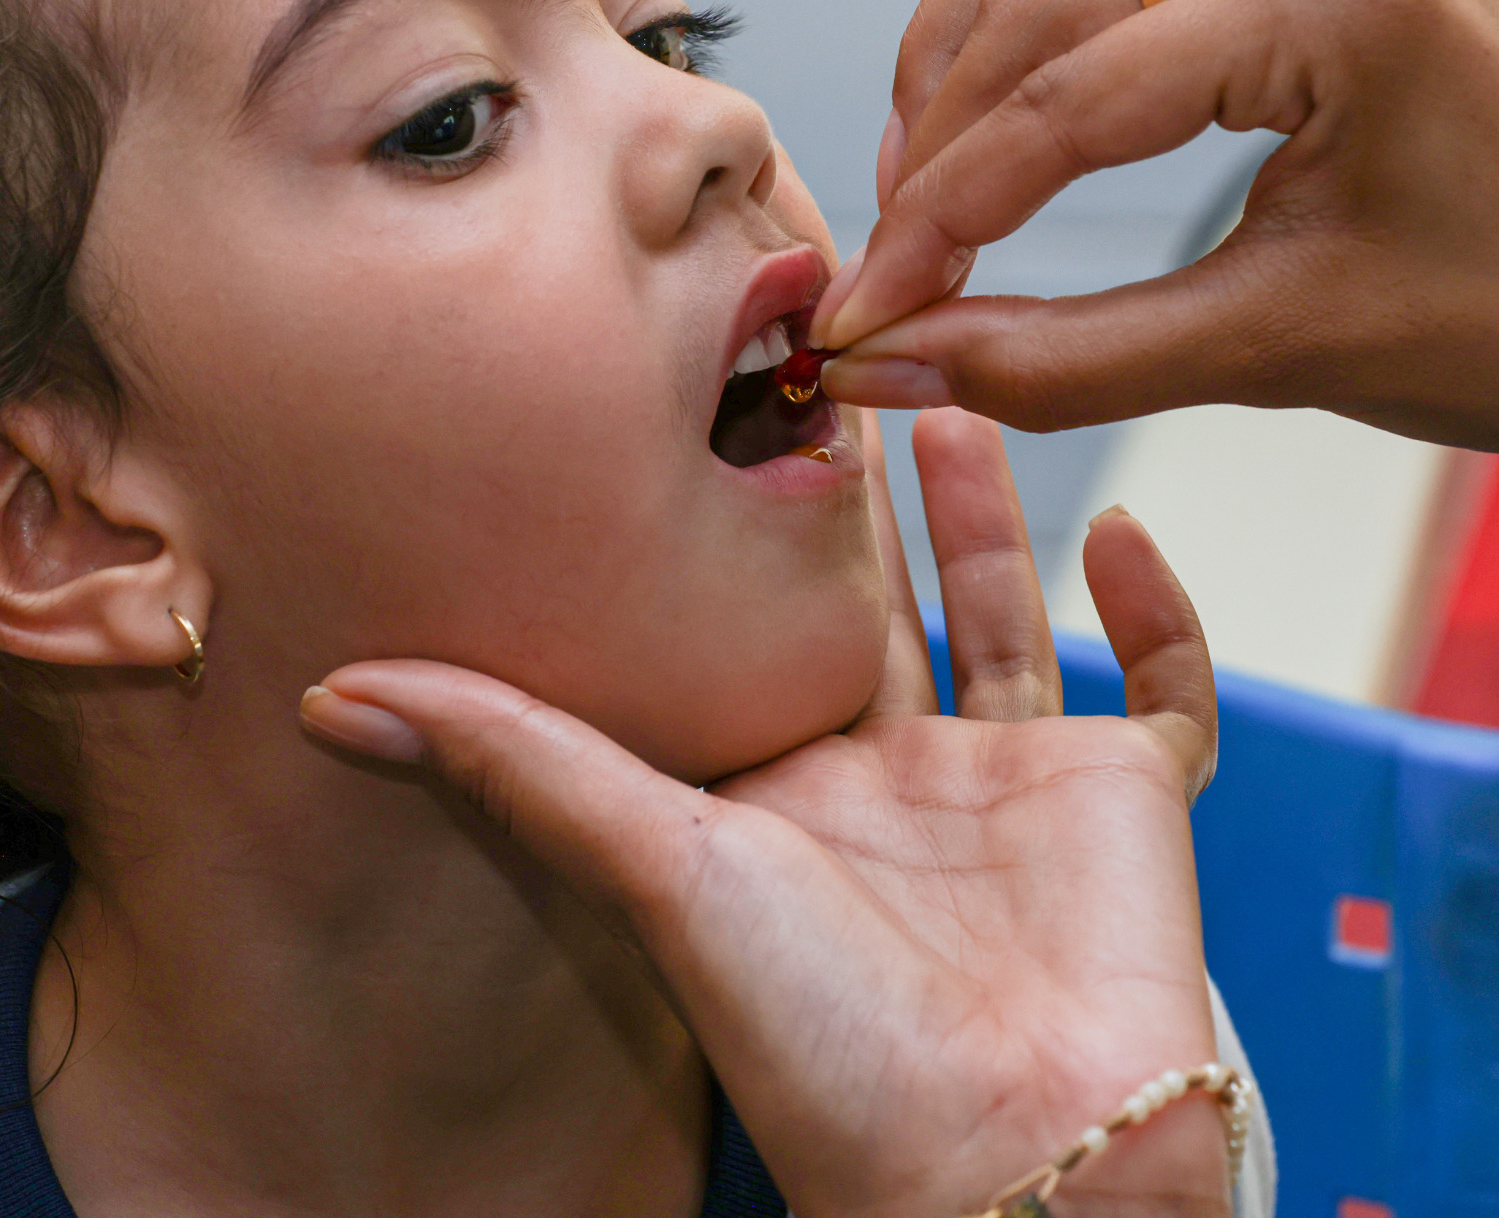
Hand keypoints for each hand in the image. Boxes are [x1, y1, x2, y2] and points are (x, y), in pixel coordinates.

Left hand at [301, 410, 1230, 1217]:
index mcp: (780, 794)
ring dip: (990, 519)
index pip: (751, 630)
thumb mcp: (654, 865)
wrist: (1013, 1150)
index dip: (736, 527)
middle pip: (874, 605)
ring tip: (952, 397)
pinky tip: (1137, 529)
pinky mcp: (1127, 802)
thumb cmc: (828, 1041)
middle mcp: (892, 783)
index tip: (710, 404)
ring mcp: (1015, 790)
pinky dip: (1164, 620)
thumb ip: (516, 761)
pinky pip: (1167, 697)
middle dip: (858, 495)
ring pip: (1006, 622)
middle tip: (831, 360)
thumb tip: (331, 696)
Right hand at [811, 0, 1498, 464]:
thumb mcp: (1273, 350)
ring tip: (926, 173)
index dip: (941, 215)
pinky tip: (1008, 102)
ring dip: (968, 38)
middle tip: (890, 259)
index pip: (1069, 99)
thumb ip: (1061, 359)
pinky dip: (1037, 8)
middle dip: (937, 132)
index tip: (864, 309)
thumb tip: (892, 363)